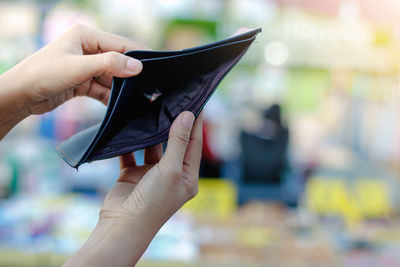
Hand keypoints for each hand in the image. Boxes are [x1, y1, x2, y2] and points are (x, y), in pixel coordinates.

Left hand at [15, 23, 144, 113]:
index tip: (156, 68)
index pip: (121, 44)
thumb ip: (109, 65)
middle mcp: (88, 48)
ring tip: (137, 100)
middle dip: (131, 76)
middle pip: (118, 62)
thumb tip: (138, 66)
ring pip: (112, 78)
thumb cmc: (43, 75)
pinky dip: (111, 98)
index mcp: (86, 35)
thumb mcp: (78, 68)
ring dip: (121, 89)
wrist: (20, 96)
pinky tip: (120, 107)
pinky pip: (103, 89)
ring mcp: (86, 66)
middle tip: (148, 88)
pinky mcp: (83, 82)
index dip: (138, 56)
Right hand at [63, 111, 202, 266]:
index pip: (194, 144)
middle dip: (173, 123)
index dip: (196, 123)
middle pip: (174, 143)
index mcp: (188, 177)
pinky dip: (130, 142)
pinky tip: (130, 127)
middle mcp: (171, 175)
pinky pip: (132, 153)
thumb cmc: (153, 203)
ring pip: (153, 147)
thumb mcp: (171, 170)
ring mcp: (151, 175)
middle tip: (173, 100)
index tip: (196, 102)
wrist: (121, 226)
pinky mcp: (132, 174)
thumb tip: (188, 116)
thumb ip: (178, 142)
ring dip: (151, 132)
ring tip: (152, 109)